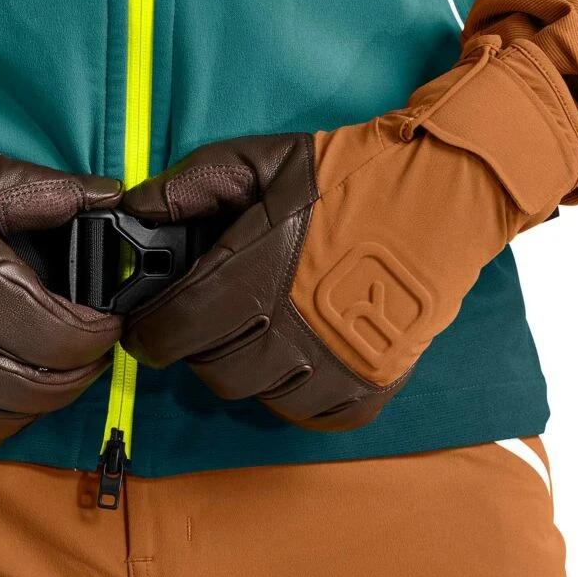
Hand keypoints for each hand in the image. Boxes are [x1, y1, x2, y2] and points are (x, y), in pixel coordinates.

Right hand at [0, 46, 122, 458]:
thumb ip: (48, 192)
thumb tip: (108, 197)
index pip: (64, 339)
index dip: (99, 334)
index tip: (107, 321)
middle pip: (40, 388)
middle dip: (78, 371)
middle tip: (86, 350)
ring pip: (0, 421)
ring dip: (37, 402)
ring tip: (47, 374)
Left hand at [121, 36, 577, 430]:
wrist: (443, 192)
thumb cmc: (346, 175)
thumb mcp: (259, 160)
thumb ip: (190, 185)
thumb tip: (134, 209)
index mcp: (254, 277)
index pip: (172, 333)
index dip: (149, 333)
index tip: (150, 324)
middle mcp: (289, 332)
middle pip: (212, 370)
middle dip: (200, 344)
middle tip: (214, 315)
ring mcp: (333, 366)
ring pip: (258, 395)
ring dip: (249, 368)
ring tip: (263, 330)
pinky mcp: (370, 385)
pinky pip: (311, 416)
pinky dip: (297, 393)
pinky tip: (301, 356)